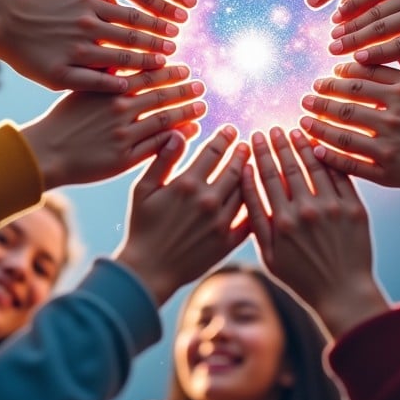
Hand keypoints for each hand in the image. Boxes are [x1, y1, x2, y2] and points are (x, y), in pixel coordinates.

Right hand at [0, 0, 181, 91]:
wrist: (2, 22)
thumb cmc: (37, 4)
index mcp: (90, 5)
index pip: (133, 15)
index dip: (157, 22)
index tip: (177, 28)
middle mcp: (86, 27)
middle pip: (132, 38)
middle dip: (159, 44)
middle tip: (178, 50)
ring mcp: (74, 51)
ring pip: (119, 60)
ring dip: (145, 65)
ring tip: (164, 68)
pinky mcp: (60, 74)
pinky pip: (94, 82)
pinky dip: (114, 85)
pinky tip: (132, 89)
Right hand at [20, 65, 205, 189]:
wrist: (45, 153)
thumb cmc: (62, 120)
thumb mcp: (81, 91)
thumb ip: (106, 76)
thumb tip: (125, 59)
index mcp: (110, 90)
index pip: (147, 76)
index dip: (170, 72)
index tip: (187, 68)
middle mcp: (120, 110)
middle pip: (161, 97)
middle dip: (184, 90)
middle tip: (201, 86)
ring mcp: (124, 135)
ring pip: (164, 121)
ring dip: (186, 112)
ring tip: (202, 107)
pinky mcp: (125, 158)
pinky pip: (157, 146)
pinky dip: (177, 137)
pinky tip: (190, 131)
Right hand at [114, 127, 251, 305]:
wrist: (149, 270)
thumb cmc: (142, 227)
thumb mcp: (143, 189)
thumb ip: (162, 160)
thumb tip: (178, 134)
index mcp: (187, 184)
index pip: (213, 151)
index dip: (224, 138)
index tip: (231, 129)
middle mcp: (208, 200)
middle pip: (234, 168)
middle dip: (242, 153)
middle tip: (248, 143)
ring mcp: (221, 222)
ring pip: (244, 190)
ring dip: (250, 175)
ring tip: (252, 164)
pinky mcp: (228, 242)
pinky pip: (249, 219)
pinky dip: (256, 205)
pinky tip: (257, 195)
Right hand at [242, 128, 388, 338]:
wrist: (344, 293)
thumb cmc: (301, 276)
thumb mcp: (269, 253)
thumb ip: (256, 216)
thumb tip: (246, 179)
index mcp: (283, 222)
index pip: (268, 177)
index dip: (261, 154)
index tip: (255, 137)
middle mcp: (308, 210)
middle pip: (290, 167)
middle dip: (279, 144)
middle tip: (273, 129)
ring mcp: (334, 207)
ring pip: (315, 166)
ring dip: (303, 146)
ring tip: (295, 131)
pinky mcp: (355, 208)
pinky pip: (341, 176)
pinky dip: (330, 159)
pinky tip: (322, 147)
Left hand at [300, 58, 399, 191]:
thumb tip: (389, 38)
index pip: (362, 75)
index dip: (341, 73)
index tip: (330, 73)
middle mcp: (394, 114)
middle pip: (346, 100)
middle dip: (323, 96)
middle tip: (308, 94)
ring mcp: (389, 144)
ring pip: (343, 131)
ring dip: (318, 124)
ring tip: (303, 119)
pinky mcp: (387, 172)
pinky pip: (351, 163)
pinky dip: (329, 156)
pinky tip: (314, 149)